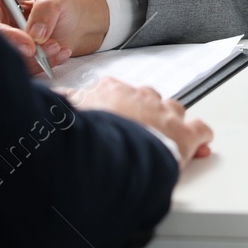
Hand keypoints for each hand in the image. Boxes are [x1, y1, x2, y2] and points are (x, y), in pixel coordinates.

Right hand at [0, 0, 110, 74]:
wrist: (74, 23)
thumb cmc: (60, 5)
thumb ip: (45, 8)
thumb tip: (35, 33)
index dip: (6, 36)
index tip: (29, 44)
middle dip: (24, 52)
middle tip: (49, 47)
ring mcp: (5, 46)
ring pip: (10, 61)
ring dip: (37, 60)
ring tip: (57, 46)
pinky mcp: (15, 62)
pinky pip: (23, 71)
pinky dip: (43, 66)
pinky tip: (59, 53)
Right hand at [57, 78, 213, 164]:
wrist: (107, 155)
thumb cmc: (84, 139)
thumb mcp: (63, 119)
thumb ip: (58, 106)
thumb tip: (47, 100)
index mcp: (108, 92)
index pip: (114, 92)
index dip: (117, 107)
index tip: (114, 116)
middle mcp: (138, 97)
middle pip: (146, 99)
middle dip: (143, 113)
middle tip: (138, 132)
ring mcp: (163, 112)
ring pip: (172, 110)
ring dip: (168, 123)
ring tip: (164, 139)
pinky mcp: (184, 132)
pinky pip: (200, 129)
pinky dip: (200, 137)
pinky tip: (199, 145)